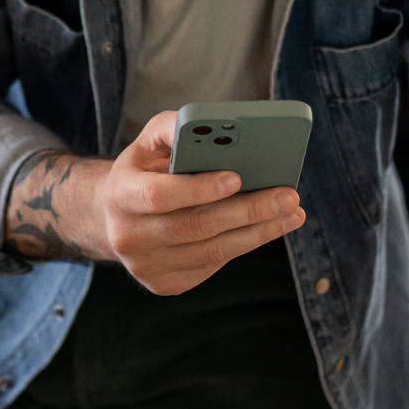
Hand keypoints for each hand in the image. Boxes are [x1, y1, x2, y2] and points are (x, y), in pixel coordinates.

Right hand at [94, 109, 305, 294]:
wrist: (117, 216)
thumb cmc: (145, 169)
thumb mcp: (151, 141)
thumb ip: (176, 127)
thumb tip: (217, 124)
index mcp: (119, 193)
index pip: (158, 195)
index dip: (198, 188)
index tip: (237, 177)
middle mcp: (127, 235)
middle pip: (196, 226)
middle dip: (248, 210)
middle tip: (288, 196)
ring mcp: (145, 266)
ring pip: (212, 251)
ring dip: (259, 232)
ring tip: (292, 213)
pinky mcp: (164, 284)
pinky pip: (212, 266)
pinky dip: (244, 245)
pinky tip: (269, 229)